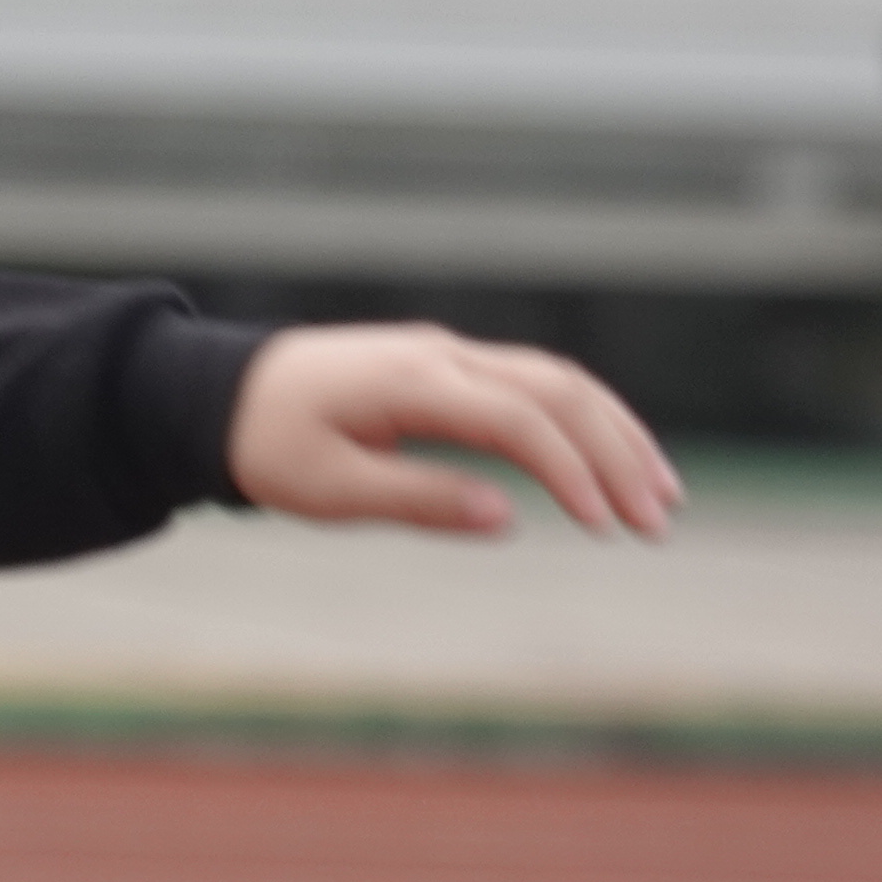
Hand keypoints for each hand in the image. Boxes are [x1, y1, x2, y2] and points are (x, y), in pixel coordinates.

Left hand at [226, 325, 682, 543]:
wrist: (221, 393)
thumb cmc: (268, 445)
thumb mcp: (329, 489)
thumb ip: (419, 499)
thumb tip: (508, 517)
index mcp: (414, 383)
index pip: (518, 418)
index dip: (569, 470)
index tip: (602, 525)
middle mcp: (444, 357)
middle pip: (558, 389)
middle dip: (617, 452)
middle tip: (659, 520)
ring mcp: (451, 356)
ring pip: (557, 381)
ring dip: (614, 434)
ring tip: (659, 496)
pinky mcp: (450, 369)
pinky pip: (533, 386)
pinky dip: (581, 422)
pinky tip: (610, 465)